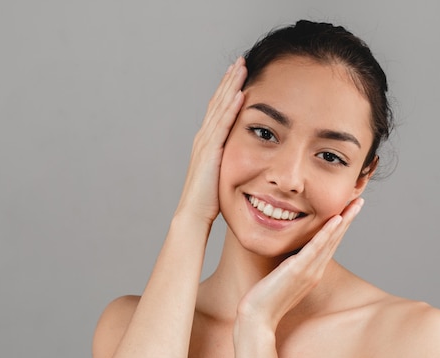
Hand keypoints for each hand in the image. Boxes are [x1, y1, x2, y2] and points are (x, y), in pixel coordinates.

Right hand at [175, 57, 246, 224]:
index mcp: (207, 143)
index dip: (227, 91)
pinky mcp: (211, 152)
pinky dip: (231, 108)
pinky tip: (241, 94)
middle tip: (240, 61)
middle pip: (218, 102)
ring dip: (231, 86)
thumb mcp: (222, 175)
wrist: (193, 214)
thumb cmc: (208, 201)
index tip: (239, 75)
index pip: (218, 110)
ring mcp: (205, 143)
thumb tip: (246, 159)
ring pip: (220, 108)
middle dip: (229, 81)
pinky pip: (223, 125)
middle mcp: (204, 138)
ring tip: (241, 68)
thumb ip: (229, 162)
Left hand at [236, 198, 364, 330]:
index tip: (348, 209)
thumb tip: (291, 254)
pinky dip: (326, 233)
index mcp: (313, 272)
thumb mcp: (282, 278)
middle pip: (336, 240)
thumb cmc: (265, 299)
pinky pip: (315, 248)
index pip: (330, 244)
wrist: (257, 318)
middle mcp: (315, 270)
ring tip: (355, 204)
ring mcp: (308, 271)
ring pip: (330, 241)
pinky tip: (336, 219)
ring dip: (344, 220)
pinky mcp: (297, 271)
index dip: (340, 226)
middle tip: (360, 200)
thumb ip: (291, 266)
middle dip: (348, 219)